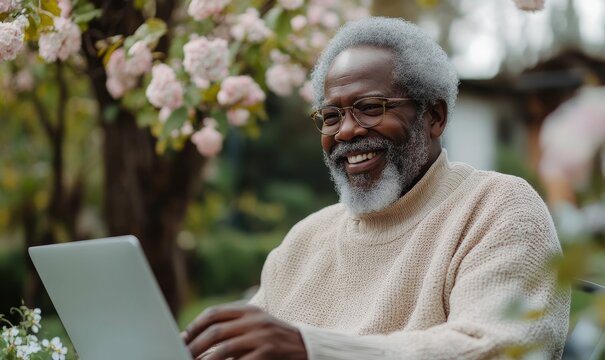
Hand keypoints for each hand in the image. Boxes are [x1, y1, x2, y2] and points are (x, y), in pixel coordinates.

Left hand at [181, 303, 307, 359]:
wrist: (304, 346)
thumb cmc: (272, 338)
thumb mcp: (254, 324)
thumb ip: (231, 327)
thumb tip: (194, 338)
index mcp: (248, 309)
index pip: (214, 313)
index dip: (194, 326)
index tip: (181, 339)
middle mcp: (254, 320)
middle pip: (215, 331)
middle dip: (194, 346)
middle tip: (182, 355)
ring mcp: (261, 336)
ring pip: (224, 349)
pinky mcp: (267, 352)